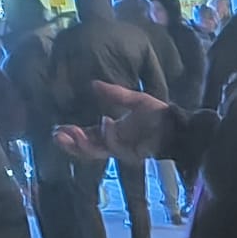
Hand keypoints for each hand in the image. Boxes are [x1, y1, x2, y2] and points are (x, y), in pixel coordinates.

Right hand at [54, 82, 172, 165]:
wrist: (178, 125)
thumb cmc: (158, 114)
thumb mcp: (134, 100)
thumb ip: (115, 93)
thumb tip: (93, 83)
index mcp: (112, 132)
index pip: (88, 137)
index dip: (73, 135)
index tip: (59, 130)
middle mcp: (115, 144)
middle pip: (88, 149)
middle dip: (72, 144)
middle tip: (58, 136)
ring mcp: (123, 150)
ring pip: (98, 151)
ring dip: (84, 142)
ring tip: (73, 131)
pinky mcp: (133, 153)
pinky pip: (116, 147)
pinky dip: (109, 136)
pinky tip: (105, 121)